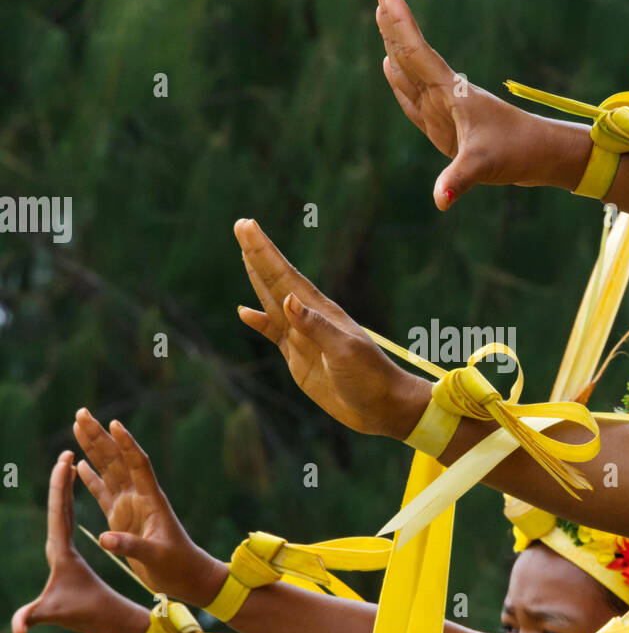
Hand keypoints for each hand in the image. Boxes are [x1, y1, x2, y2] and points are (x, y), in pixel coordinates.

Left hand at [12, 452, 138, 632]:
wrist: (103, 624)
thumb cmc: (84, 616)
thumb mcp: (54, 613)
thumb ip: (30, 617)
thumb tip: (16, 630)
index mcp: (57, 551)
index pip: (56, 512)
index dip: (59, 486)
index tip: (64, 461)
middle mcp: (56, 548)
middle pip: (56, 507)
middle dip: (59, 480)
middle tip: (65, 453)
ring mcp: (62, 551)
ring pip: (61, 511)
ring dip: (63, 487)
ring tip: (67, 463)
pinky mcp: (69, 555)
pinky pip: (68, 520)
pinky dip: (69, 501)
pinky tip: (73, 491)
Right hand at [72, 411, 225, 607]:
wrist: (186, 577)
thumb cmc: (178, 566)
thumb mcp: (156, 557)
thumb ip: (131, 546)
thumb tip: (104, 539)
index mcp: (151, 500)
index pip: (138, 464)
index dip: (127, 444)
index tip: (114, 423)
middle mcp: (139, 496)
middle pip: (117, 459)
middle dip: (100, 436)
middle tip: (82, 412)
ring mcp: (129, 505)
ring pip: (108, 470)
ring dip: (93, 449)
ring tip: (78, 426)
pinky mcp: (121, 517)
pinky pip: (103, 492)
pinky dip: (91, 478)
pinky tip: (80, 463)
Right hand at [235, 217, 429, 437]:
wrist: (383, 407)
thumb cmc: (370, 377)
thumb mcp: (344, 352)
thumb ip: (316, 327)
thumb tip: (287, 300)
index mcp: (320, 312)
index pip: (285, 275)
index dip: (265, 251)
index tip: (248, 226)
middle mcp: (309, 318)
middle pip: (276, 280)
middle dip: (258, 254)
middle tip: (241, 226)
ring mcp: (302, 336)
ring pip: (271, 301)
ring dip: (257, 278)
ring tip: (243, 253)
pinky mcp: (299, 357)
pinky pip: (273, 333)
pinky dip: (258, 322)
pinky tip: (244, 312)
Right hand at [376, 0, 590, 206]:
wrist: (540, 156)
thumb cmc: (516, 153)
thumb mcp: (484, 166)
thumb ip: (459, 180)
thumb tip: (440, 200)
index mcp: (451, 93)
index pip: (418, 52)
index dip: (401, 23)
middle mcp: (444, 94)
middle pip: (411, 51)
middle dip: (394, 20)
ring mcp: (443, 107)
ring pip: (410, 69)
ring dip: (394, 42)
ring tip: (381, 14)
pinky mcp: (443, 123)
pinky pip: (412, 96)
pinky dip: (397, 79)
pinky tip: (390, 66)